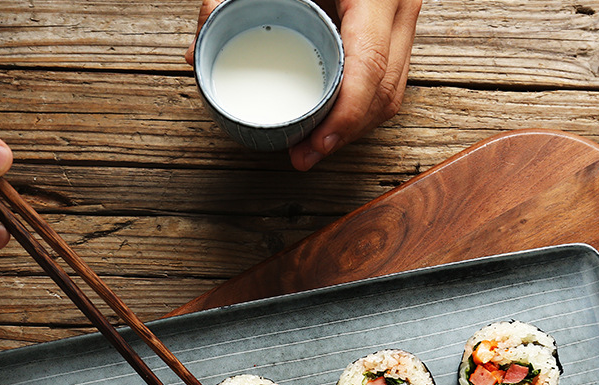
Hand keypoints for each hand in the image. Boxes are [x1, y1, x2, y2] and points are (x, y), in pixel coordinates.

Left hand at [185, 0, 421, 170]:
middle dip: (343, 134)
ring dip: (352, 128)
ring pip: (391, 92)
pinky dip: (359, 106)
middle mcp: (399, 3)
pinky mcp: (397, 26)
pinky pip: (388, 79)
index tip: (314, 146)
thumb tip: (195, 53)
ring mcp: (404, 16)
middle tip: (302, 156)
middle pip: (383, 91)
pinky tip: (331, 122)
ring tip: (311, 148)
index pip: (369, 66)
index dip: (344, 117)